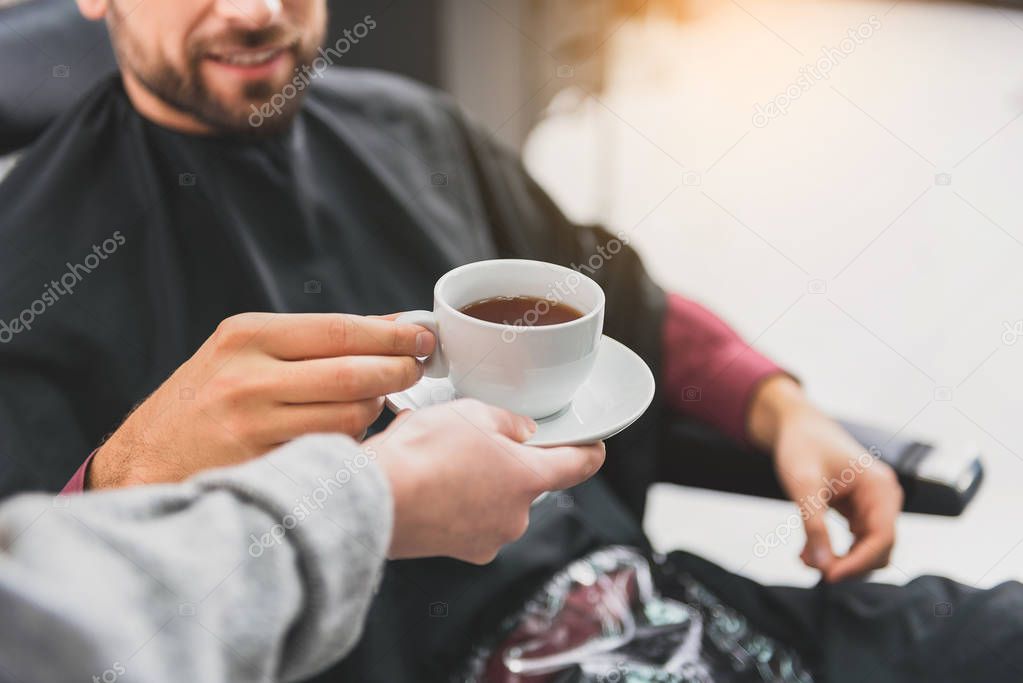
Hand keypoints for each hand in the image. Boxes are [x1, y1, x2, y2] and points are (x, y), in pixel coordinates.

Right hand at [89, 313, 433, 488]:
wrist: (148, 459)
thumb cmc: (205, 399)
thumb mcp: (244, 351)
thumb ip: (312, 339)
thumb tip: (391, 324)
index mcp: (247, 336)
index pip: (341, 330)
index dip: (392, 334)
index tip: (422, 335)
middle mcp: (248, 379)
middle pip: (354, 373)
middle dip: (399, 370)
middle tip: (417, 368)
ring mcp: (253, 428)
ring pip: (350, 416)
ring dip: (376, 408)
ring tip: (374, 400)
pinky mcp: (263, 468)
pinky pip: (332, 451)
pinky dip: (351, 441)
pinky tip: (347, 432)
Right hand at [369, 399, 605, 563]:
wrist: (374, 500)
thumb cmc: (423, 454)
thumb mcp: (471, 413)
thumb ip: (507, 422)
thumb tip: (520, 432)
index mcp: (529, 479)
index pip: (580, 465)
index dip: (589, 450)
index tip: (592, 444)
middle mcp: (516, 517)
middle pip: (526, 482)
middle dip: (505, 460)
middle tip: (472, 438)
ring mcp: (487, 539)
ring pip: (494, 500)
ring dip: (476, 480)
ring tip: (438, 458)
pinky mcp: (458, 550)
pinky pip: (467, 519)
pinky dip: (454, 502)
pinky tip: (427, 482)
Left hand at [749, 376, 902, 581]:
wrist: (796, 426)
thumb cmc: (802, 446)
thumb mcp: (803, 484)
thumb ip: (813, 524)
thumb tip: (821, 565)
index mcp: (880, 487)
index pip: (882, 538)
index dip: (858, 562)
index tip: (828, 576)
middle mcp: (884, 498)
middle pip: (878, 549)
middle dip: (847, 564)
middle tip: (811, 567)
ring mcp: (874, 506)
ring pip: (866, 550)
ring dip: (839, 561)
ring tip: (803, 559)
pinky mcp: (859, 511)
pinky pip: (854, 542)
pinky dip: (834, 551)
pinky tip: (808, 553)